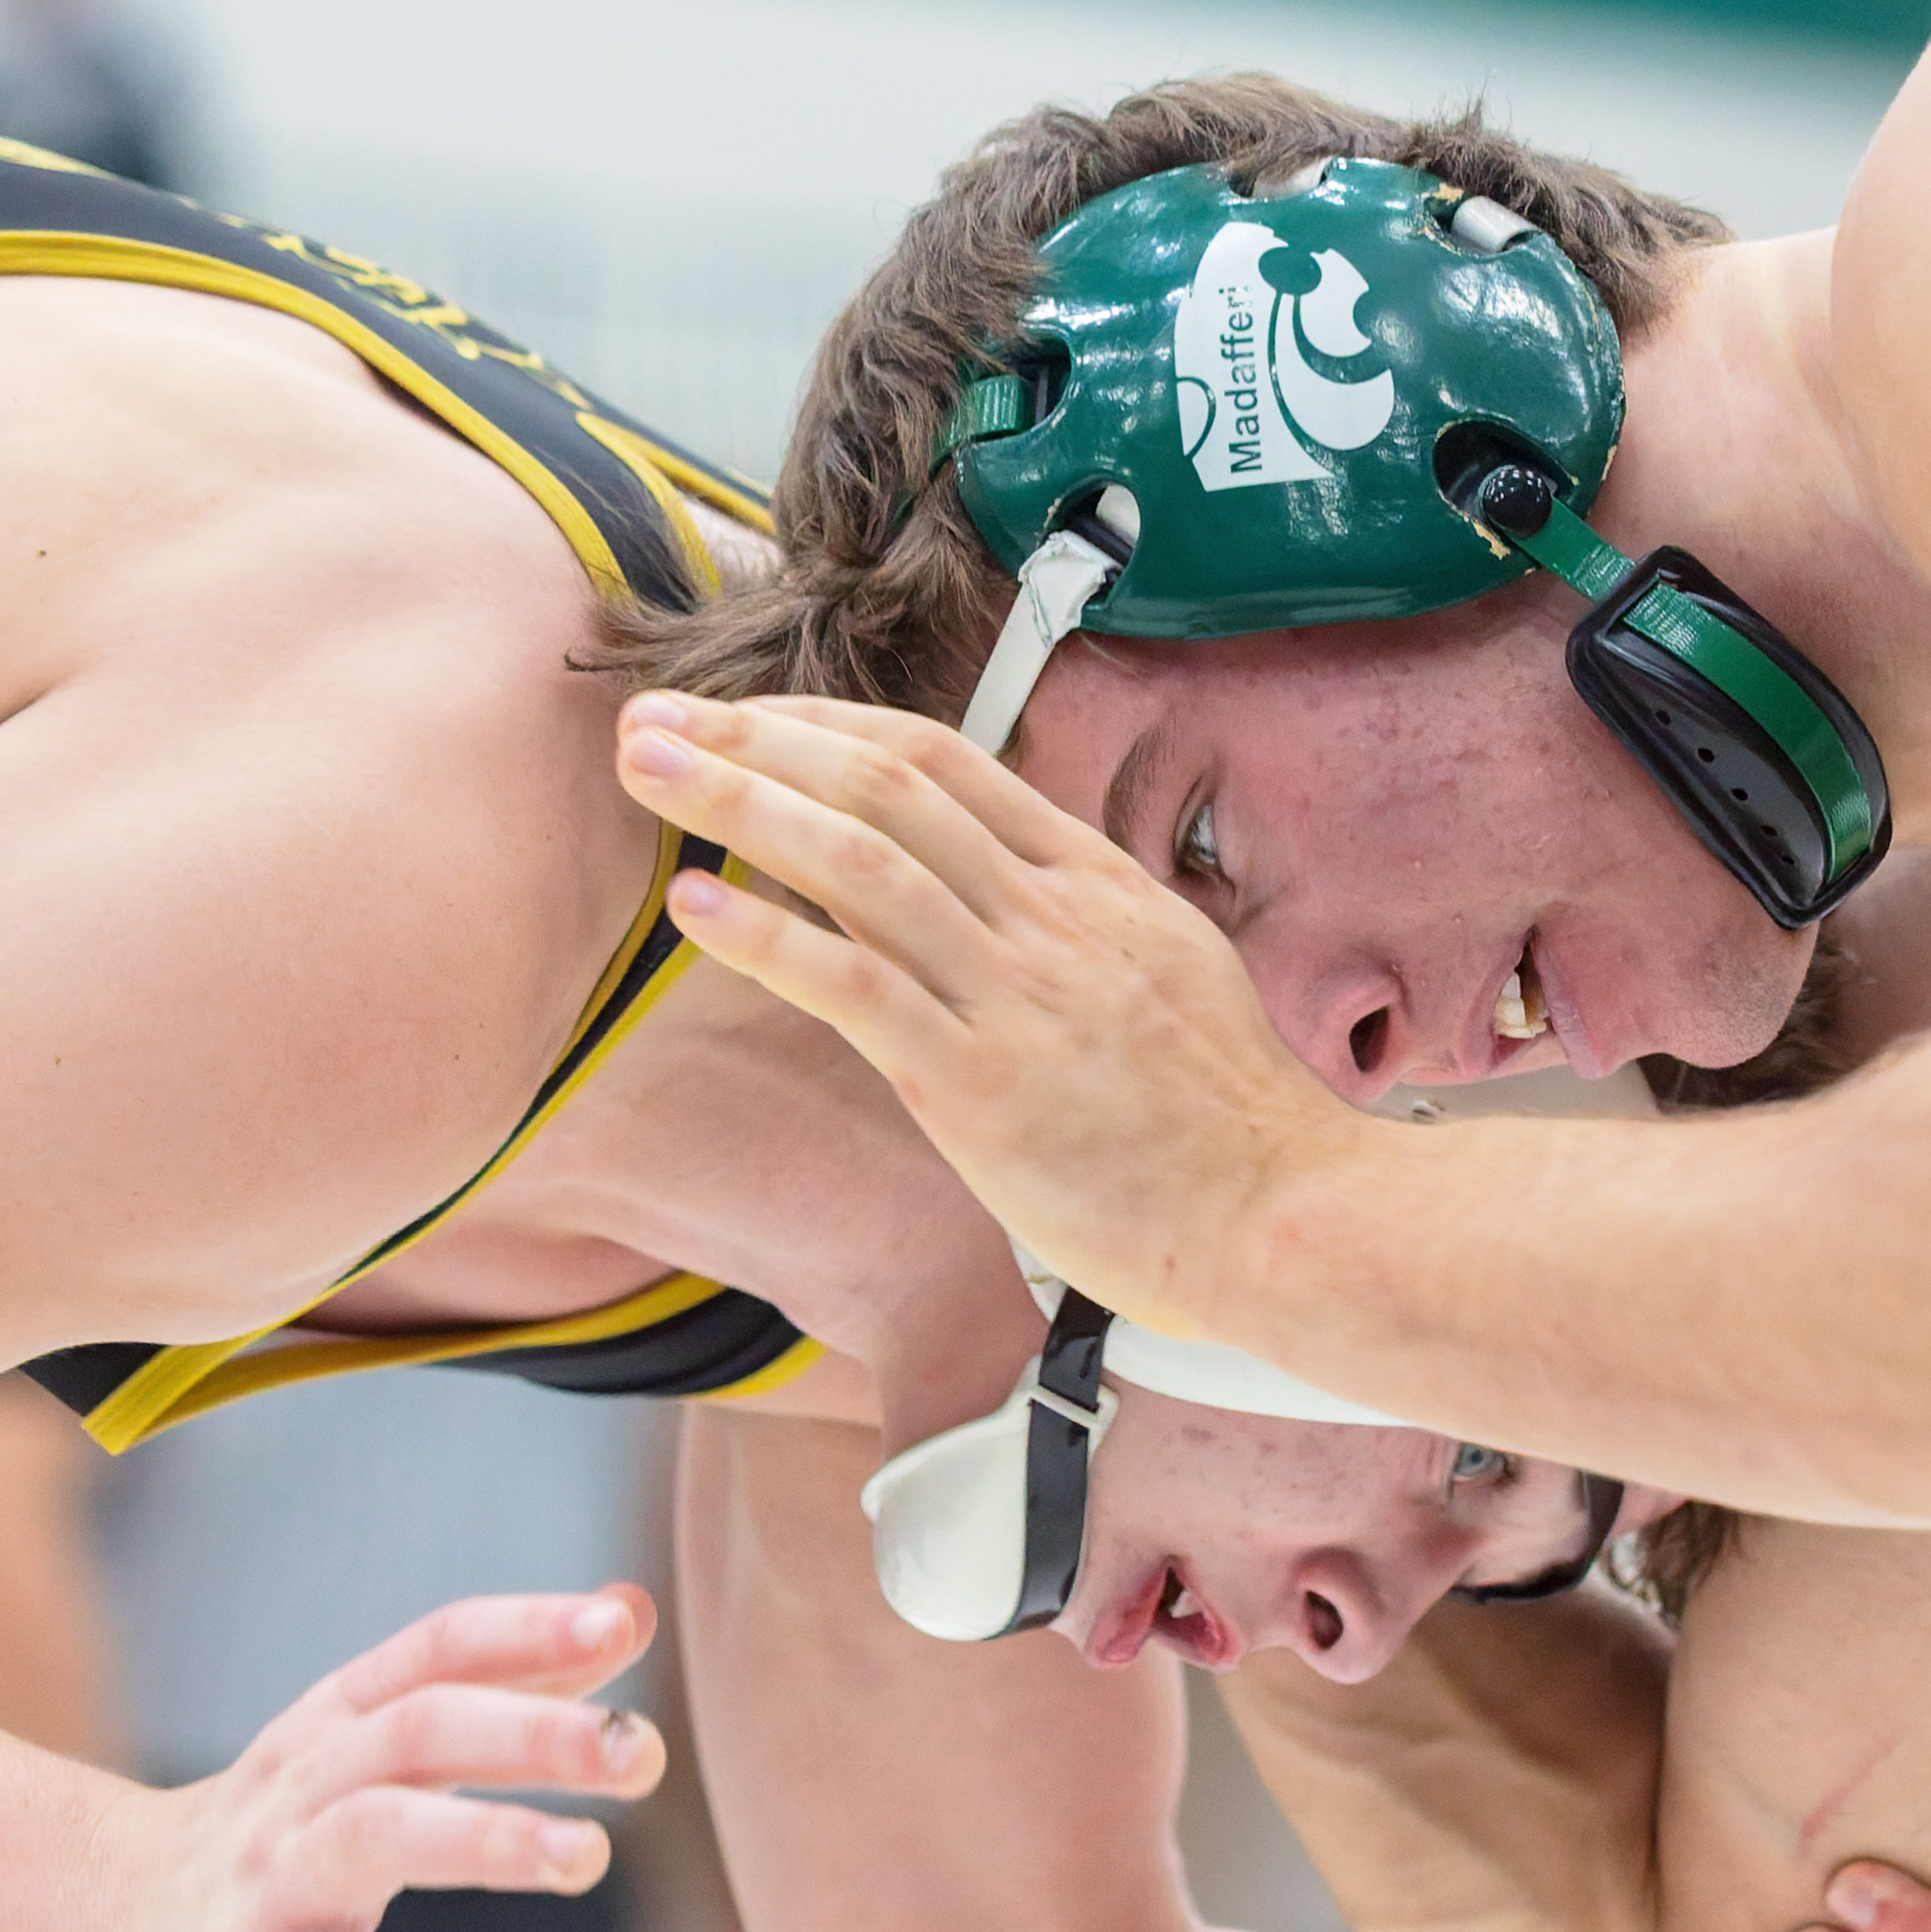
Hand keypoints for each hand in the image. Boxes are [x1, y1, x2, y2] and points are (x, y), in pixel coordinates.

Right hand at [87, 1587, 665, 1931]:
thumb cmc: (285, 1827)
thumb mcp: (380, 1740)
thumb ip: (511, 1681)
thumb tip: (634, 1607)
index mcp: (343, 1720)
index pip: (438, 1649)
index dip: (526, 1631)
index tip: (622, 1623)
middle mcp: (305, 1786)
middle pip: (415, 1731)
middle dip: (529, 1732)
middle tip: (640, 1750)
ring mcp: (270, 1886)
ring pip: (371, 1840)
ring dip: (483, 1841)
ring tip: (588, 1859)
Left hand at [615, 690, 1357, 1337]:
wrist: (1286, 1215)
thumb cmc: (1227, 1123)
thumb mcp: (1165, 977)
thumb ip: (1073, 930)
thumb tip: (977, 901)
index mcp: (1097, 885)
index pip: (946, 762)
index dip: (831, 726)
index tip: (751, 717)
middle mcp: (1053, 919)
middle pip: (886, 786)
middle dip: (756, 737)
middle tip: (655, 716)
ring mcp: (1019, 997)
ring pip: (860, 861)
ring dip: (738, 801)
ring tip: (644, 767)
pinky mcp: (983, 1087)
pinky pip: (858, 987)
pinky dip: (767, 936)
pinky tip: (697, 903)